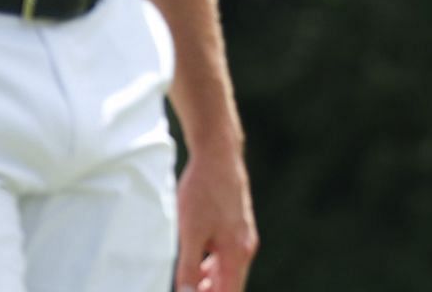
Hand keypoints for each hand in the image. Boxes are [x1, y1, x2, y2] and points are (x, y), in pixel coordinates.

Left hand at [173, 145, 257, 291]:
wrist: (218, 154)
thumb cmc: (203, 191)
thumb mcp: (190, 233)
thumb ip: (189, 267)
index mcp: (237, 253)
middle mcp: (246, 246)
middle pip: (230, 284)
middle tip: (185, 289)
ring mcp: (244, 234)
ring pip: (228, 269)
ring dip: (210, 281)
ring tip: (187, 281)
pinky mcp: (238, 224)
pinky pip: (228, 254)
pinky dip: (213, 264)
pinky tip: (197, 259)